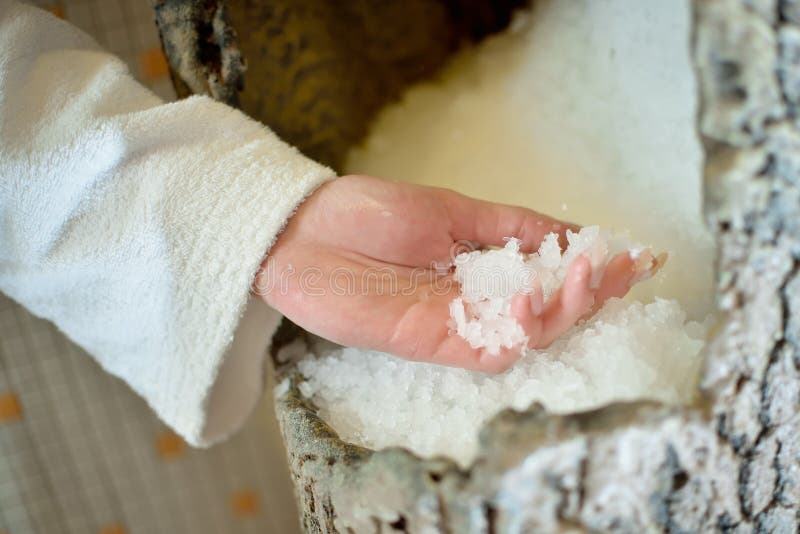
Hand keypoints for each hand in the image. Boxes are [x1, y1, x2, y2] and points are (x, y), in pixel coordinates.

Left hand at [255, 175, 645, 372]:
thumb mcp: (451, 210)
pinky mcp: (430, 342)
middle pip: (551, 313)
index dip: (596, 271)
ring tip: (581, 275)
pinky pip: (487, 352)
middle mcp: (478, 303)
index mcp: (486, 270)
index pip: (553, 278)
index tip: (636, 256)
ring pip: (528, 337)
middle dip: (591, 293)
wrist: (303, 231)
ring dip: (563, 311)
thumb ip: (508, 225)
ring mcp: (456, 325)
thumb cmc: (369, 214)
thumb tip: (571, 230)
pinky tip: (531, 300)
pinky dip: (517, 334)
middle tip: (613, 268)